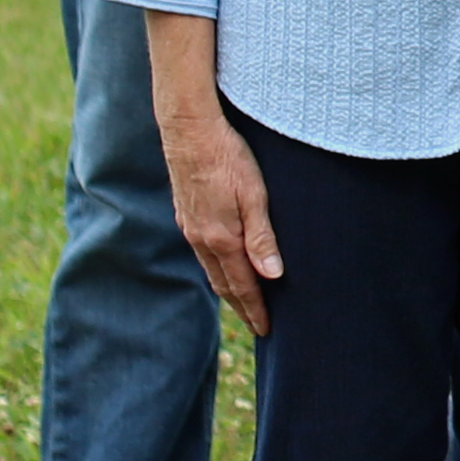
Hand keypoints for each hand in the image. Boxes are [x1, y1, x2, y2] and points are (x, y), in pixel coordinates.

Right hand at [160, 97, 280, 334]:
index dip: (255, 309)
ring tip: (244, 302)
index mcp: (221, 239)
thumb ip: (262, 237)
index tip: (266, 329)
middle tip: (258, 325)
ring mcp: (191, 228)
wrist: (189, 132)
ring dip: (228, 289)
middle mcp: (202, 239)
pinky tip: (224, 266)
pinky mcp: (187, 215)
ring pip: (212, 269)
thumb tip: (272, 276)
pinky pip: (203, 253)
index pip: (242, 285)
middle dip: (242, 306)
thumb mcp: (255, 195)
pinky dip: (217, 269)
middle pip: (224, 284)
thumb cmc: (228, 158)